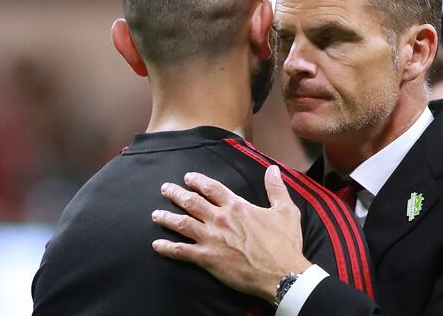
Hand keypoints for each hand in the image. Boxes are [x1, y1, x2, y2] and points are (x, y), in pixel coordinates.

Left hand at [151, 165, 311, 300]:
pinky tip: (157, 245)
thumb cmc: (284, 243)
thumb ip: (276, 188)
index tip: (188, 177)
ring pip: (181, 223)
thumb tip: (273, 169)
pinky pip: (181, 251)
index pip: (212, 188)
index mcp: (237, 206)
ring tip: (155, 214)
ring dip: (166, 217)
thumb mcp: (286, 211)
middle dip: (176, 193)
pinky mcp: (207, 258)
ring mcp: (211, 238)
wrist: (281, 272)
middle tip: (165, 189)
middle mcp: (220, 218)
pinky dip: (167, 248)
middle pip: (191, 202)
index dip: (198, 181)